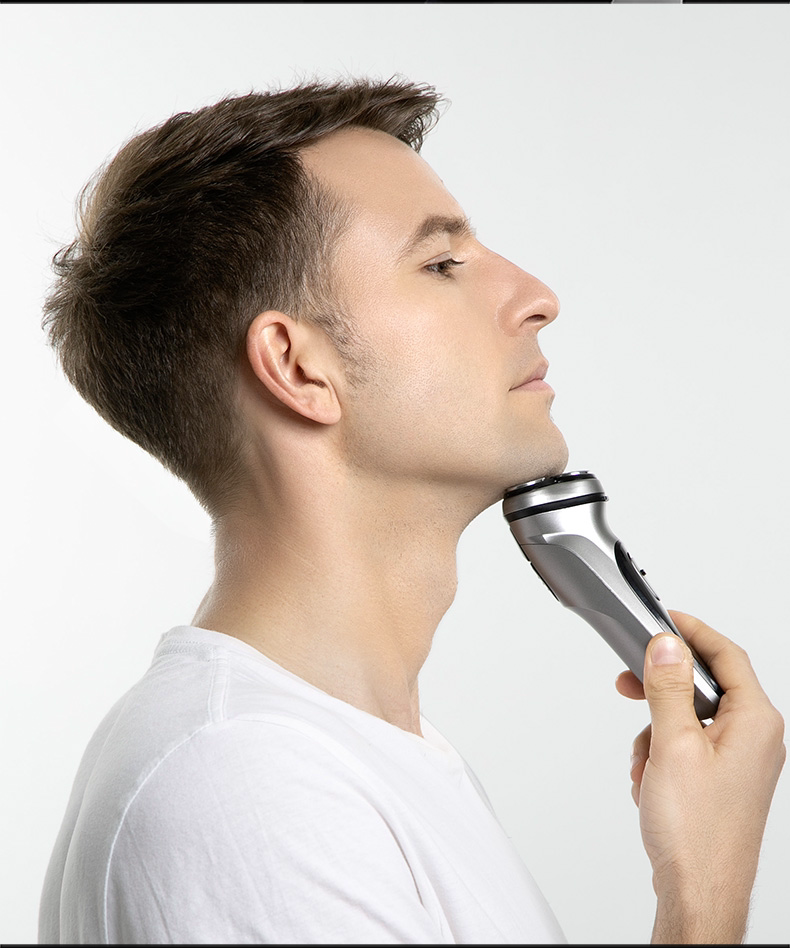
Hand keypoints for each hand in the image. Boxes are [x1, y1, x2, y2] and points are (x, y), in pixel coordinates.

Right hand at [615, 611, 784, 943]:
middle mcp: (754, 739)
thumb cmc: (696, 832)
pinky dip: (660, 755)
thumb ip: (669, 688)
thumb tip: (667, 647)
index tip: (664, 620)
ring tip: (646, 761)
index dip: (692, 631)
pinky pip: (685, 747)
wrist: (699, 891)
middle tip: (631, 681)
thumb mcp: (673, 744)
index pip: (726, 655)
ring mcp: (739, 762)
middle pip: (705, 686)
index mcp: (755, 722)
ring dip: (655, 732)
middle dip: (662, 688)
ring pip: (688, 718)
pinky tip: (651, 781)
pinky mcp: (721, 781)